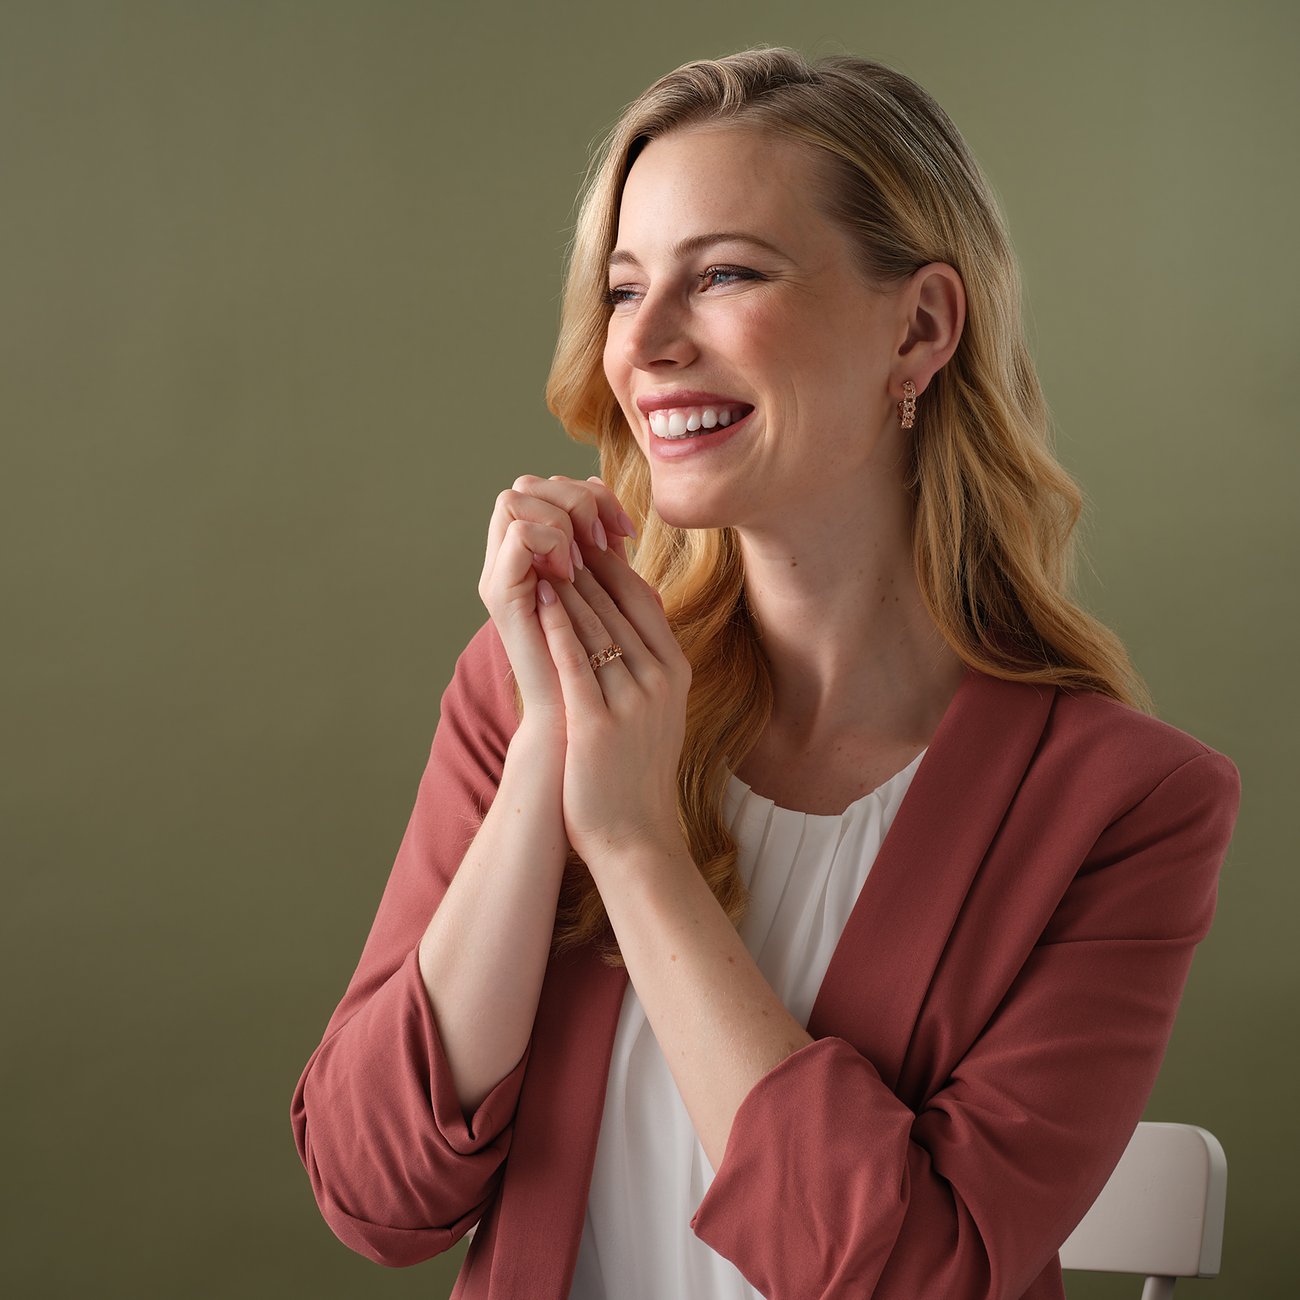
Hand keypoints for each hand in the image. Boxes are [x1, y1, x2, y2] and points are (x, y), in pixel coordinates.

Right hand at [478, 474, 636, 744]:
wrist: (573, 727)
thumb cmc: (596, 674)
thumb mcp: (609, 603)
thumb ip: (606, 559)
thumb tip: (612, 510)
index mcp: (535, 557)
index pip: (549, 487)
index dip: (589, 494)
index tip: (624, 527)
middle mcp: (510, 560)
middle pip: (527, 483)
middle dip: (575, 497)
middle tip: (607, 534)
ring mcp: (501, 575)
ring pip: (515, 498)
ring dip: (560, 515)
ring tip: (589, 550)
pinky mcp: (499, 595)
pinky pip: (516, 536)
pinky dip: (548, 539)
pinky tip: (572, 567)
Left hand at [532, 541, 690, 867]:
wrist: (635, 837)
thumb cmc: (636, 770)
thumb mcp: (655, 707)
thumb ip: (644, 660)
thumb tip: (621, 615)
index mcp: (674, 670)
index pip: (641, 599)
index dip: (610, 563)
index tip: (582, 536)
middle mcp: (659, 679)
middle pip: (617, 603)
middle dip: (583, 562)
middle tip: (555, 526)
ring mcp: (632, 701)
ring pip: (596, 625)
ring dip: (568, 583)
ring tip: (543, 550)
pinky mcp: (598, 724)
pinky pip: (577, 664)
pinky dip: (559, 627)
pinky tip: (541, 599)